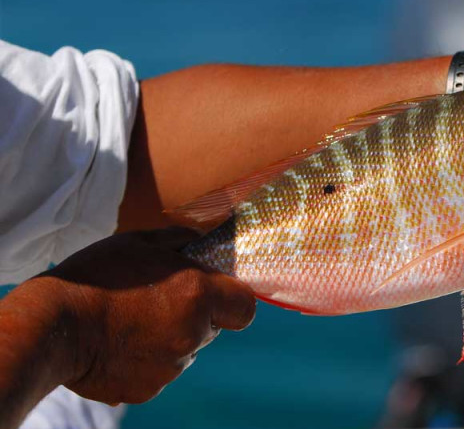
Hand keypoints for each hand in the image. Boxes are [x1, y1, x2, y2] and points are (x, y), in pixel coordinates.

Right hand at [42, 228, 255, 404]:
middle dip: (197, 315)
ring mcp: (170, 366)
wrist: (52, 325)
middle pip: (213, 327)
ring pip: (185, 350)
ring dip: (170, 338)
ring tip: (131, 322)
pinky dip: (146, 361)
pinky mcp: (147, 388)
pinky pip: (159, 372)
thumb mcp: (138, 242)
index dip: (234, 301)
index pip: (245, 307)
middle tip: (160, 301)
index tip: (217, 294)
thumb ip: (178, 240)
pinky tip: (119, 344)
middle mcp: (191, 333)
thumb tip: (198, 241)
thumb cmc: (96, 276)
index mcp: (197, 294)